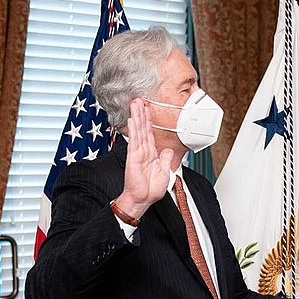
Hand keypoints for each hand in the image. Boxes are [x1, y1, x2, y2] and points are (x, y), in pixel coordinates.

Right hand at [116, 98, 173, 220]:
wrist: (142, 199)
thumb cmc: (150, 189)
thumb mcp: (164, 172)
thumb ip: (165, 159)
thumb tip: (167, 150)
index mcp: (151, 154)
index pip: (150, 133)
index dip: (149, 121)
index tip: (148, 109)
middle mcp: (144, 151)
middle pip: (143, 128)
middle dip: (141, 113)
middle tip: (139, 99)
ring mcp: (137, 153)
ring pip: (138, 131)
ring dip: (136, 116)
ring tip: (134, 103)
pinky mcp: (133, 157)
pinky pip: (134, 141)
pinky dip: (133, 129)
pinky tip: (132, 119)